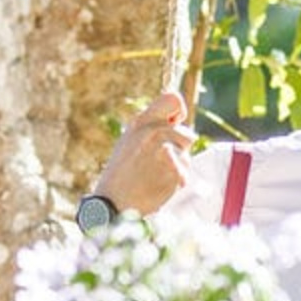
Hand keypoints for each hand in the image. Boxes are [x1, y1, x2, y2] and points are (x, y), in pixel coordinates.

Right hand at [93, 91, 195, 213]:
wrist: (113, 201)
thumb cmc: (122, 171)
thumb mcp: (130, 139)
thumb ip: (151, 126)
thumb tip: (176, 117)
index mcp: (142, 122)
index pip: (172, 99)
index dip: (178, 111)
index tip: (174, 124)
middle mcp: (154, 132)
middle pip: (187, 133)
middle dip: (178, 147)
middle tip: (158, 161)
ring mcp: (165, 151)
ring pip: (186, 153)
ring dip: (178, 164)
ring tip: (155, 173)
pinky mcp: (175, 170)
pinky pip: (185, 171)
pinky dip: (176, 180)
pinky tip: (158, 184)